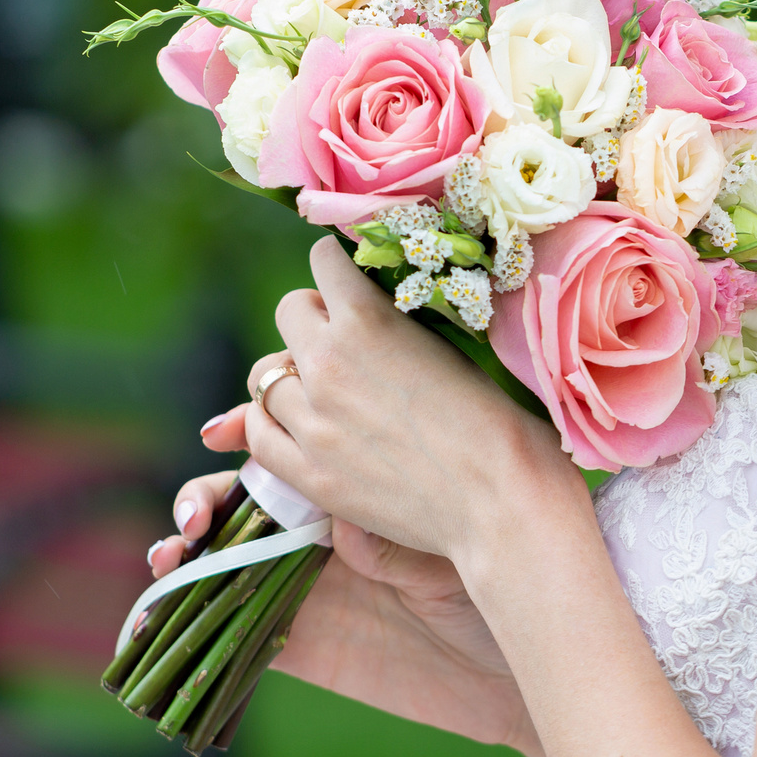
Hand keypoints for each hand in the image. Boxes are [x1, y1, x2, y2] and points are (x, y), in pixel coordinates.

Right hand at [149, 451, 544, 756]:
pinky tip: (151, 618)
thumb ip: (391, 543)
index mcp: (358, 486)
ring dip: (184, 550)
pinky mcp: (298, 645)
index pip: (287, 444)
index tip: (223, 430)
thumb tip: (344, 532)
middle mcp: (322, 531)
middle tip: (198, 515)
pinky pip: (226, 631)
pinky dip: (180, 620)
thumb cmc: (503, 586)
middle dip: (204, 496)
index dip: (245, 430)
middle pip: (241, 499)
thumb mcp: (448, 555)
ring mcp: (305, 587)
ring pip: (223, 557)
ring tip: (172, 554)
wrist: (521, 666)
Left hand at [241, 236, 581, 561]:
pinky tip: (291, 422)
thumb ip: (389, 326)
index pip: (322, 262)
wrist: (498, 495)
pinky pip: (259, 433)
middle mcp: (327, 363)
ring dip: (290, 371)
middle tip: (338, 337)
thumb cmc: (489, 418)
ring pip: (265, 374)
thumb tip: (356, 312)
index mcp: (366, 320)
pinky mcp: (309, 473)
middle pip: (288, 312)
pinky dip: (268, 422)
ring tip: (317, 386)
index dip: (337, 269)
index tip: (347, 282)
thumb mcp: (442, 346)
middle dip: (313, 317)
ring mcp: (312, 421)